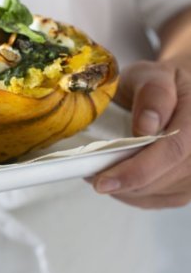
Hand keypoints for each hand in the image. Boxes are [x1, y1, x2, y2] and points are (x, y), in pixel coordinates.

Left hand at [92, 58, 190, 207]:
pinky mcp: (188, 184)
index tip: (103, 180)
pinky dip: (135, 195)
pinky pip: (162, 198)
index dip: (138, 170)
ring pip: (163, 192)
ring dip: (128, 190)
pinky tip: (118, 184)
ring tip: (100, 177)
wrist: (173, 93)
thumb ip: (152, 94)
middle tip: (92, 179)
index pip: (172, 150)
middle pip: (167, 177)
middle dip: (126, 182)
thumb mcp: (151, 75)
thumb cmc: (159, 82)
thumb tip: (146, 126)